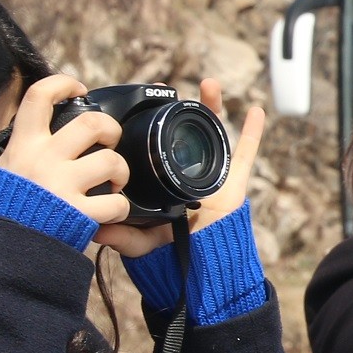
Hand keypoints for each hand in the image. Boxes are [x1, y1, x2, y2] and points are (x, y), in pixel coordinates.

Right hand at [0, 73, 128, 231]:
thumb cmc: (2, 208)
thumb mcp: (4, 169)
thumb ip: (23, 149)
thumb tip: (35, 127)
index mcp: (24, 145)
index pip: (39, 96)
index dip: (63, 83)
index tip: (78, 88)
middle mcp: (44, 159)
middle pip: (93, 123)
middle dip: (111, 128)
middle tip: (109, 141)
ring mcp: (62, 185)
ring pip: (112, 161)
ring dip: (121, 171)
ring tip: (114, 181)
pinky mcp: (78, 213)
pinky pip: (117, 204)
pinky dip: (120, 208)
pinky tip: (110, 211)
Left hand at [98, 77, 269, 259]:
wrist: (203, 267)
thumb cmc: (171, 253)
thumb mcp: (139, 242)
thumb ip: (120, 237)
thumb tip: (97, 228)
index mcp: (163, 177)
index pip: (157, 143)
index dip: (151, 121)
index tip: (143, 102)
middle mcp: (187, 169)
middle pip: (185, 130)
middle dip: (181, 107)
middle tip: (169, 90)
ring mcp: (212, 173)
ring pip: (213, 133)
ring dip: (213, 107)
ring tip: (208, 85)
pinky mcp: (234, 183)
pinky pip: (245, 153)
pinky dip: (254, 132)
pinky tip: (256, 111)